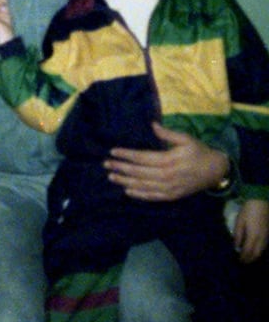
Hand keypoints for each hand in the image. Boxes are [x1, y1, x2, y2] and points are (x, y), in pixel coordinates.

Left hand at [104, 122, 228, 200]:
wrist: (216, 171)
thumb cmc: (199, 151)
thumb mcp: (186, 139)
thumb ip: (168, 134)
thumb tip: (152, 124)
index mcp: (168, 160)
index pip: (142, 157)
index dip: (126, 154)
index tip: (112, 151)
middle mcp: (166, 176)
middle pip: (138, 172)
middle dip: (121, 168)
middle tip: (106, 164)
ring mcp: (169, 188)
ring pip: (143, 186)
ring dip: (125, 182)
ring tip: (111, 177)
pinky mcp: (172, 196)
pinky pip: (152, 197)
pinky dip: (139, 195)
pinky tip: (127, 191)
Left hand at [233, 199, 268, 263]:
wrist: (260, 201)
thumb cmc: (247, 210)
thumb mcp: (239, 221)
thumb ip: (238, 235)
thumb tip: (236, 246)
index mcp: (253, 236)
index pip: (248, 251)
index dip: (244, 257)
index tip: (239, 260)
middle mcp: (261, 238)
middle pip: (256, 253)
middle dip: (250, 259)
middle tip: (244, 261)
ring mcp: (266, 236)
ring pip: (262, 250)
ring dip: (255, 256)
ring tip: (249, 257)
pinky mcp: (268, 233)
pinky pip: (264, 246)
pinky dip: (259, 250)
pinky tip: (255, 249)